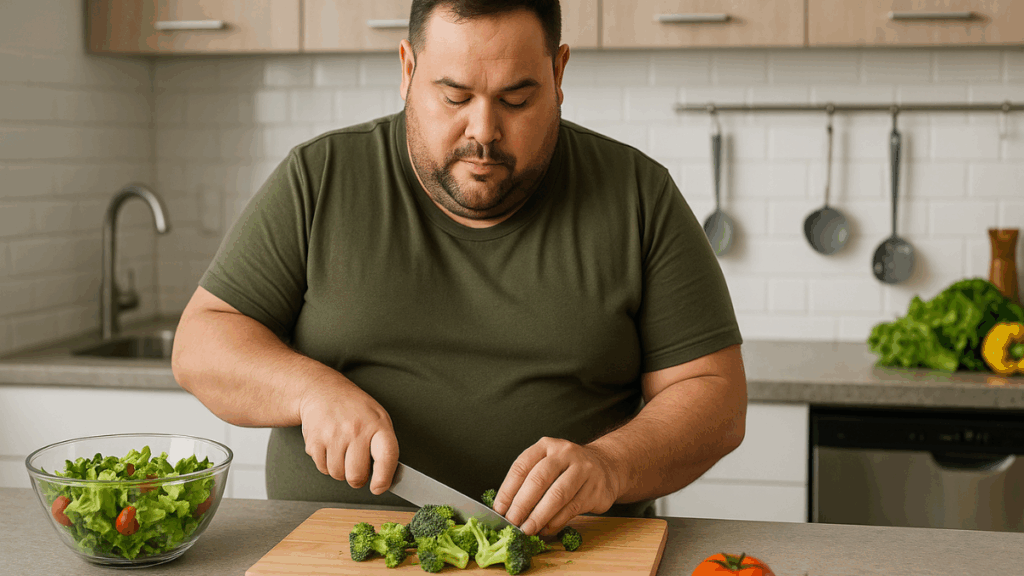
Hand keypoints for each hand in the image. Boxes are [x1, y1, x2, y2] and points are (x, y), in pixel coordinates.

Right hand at [297, 376, 398, 494]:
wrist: (323, 391)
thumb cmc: (355, 408)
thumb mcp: (378, 418)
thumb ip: (384, 446)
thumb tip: (387, 478)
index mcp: (377, 424)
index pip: (386, 457)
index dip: (383, 479)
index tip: (378, 488)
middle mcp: (355, 430)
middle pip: (356, 476)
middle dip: (357, 478)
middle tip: (357, 468)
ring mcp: (333, 435)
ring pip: (338, 475)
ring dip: (340, 470)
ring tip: (342, 451)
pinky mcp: (314, 441)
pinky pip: (322, 469)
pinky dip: (326, 464)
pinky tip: (330, 447)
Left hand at [492, 437, 622, 536]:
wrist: (605, 467)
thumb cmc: (567, 470)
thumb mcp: (547, 465)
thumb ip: (529, 482)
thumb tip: (506, 510)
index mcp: (546, 446)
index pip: (521, 466)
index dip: (508, 489)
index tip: (499, 509)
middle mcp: (565, 453)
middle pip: (539, 479)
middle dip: (522, 504)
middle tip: (512, 522)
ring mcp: (583, 469)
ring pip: (557, 495)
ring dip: (539, 516)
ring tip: (527, 529)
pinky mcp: (596, 488)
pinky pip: (572, 508)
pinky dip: (556, 522)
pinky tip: (546, 529)